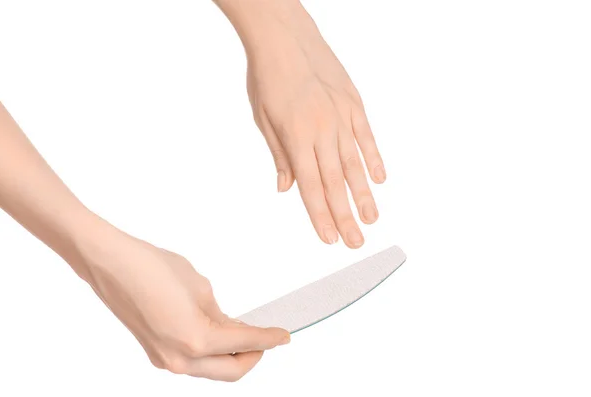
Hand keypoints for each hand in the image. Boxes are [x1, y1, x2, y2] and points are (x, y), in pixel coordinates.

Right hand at [72, 218, 289, 381]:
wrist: (110, 263)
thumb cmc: (153, 267)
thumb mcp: (200, 288)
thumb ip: (221, 315)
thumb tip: (233, 330)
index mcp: (196, 341)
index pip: (245, 344)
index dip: (269, 339)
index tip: (285, 336)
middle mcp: (180, 360)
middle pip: (230, 371)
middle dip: (254, 356)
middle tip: (269, 340)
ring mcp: (164, 360)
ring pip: (211, 369)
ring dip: (232, 356)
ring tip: (245, 334)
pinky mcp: (154, 353)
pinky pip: (192, 361)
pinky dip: (210, 352)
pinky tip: (218, 334)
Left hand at [217, 0, 385, 248]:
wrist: (284, 36)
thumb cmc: (267, 77)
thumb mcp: (264, 119)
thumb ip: (279, 155)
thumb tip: (287, 189)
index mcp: (296, 136)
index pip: (310, 186)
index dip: (320, 215)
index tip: (329, 239)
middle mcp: (322, 130)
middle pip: (335, 181)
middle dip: (346, 215)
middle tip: (356, 242)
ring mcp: (341, 115)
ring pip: (354, 163)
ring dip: (364, 193)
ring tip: (372, 219)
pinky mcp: (354, 103)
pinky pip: (366, 136)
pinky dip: (373, 158)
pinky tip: (380, 179)